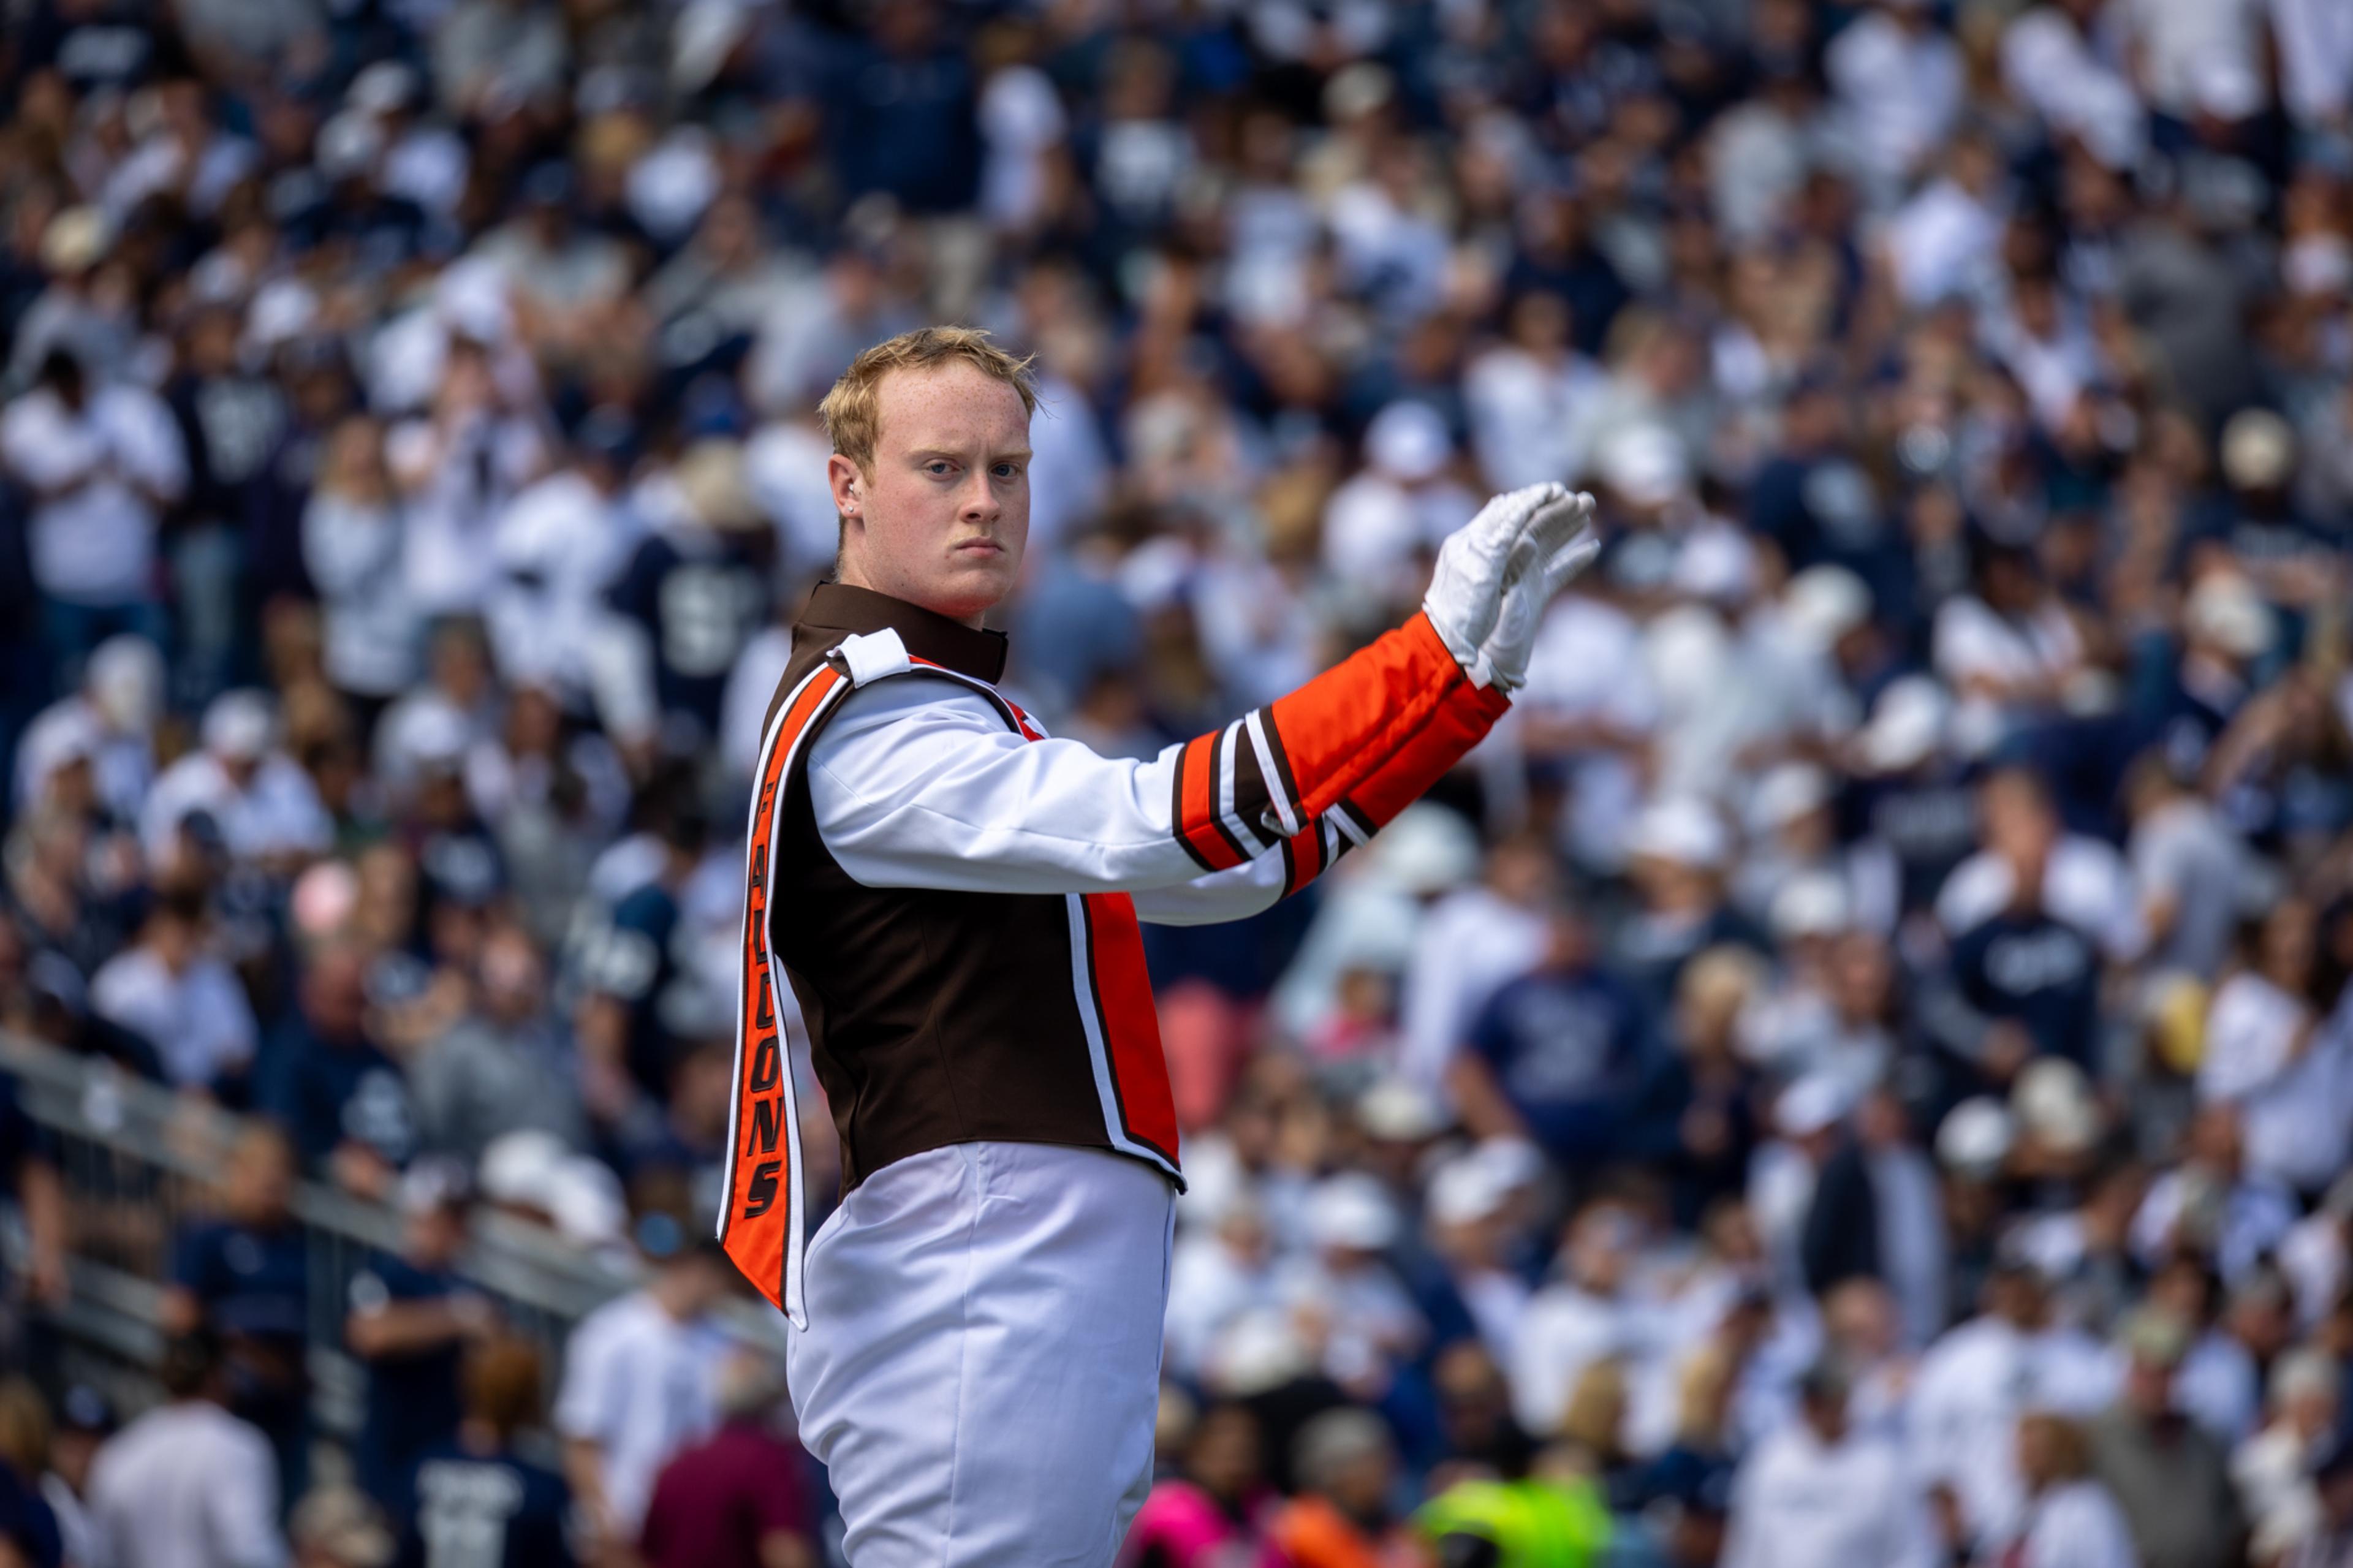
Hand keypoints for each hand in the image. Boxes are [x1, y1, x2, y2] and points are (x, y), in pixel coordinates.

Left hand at [1423, 482, 1570, 683]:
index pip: (1516, 518)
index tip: (1558, 491)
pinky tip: (1593, 548)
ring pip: (1550, 544)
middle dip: (1560, 510)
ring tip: (1590, 509)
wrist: (1464, 652)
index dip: (1537, 503)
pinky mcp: (1533, 597)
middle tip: (1585, 498)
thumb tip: (1527, 539)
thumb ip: (1508, 564)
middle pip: (1537, 527)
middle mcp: (1506, 559)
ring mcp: (1521, 577)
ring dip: (1570, 527)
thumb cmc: (1466, 619)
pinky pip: (1557, 573)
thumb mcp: (1485, 586)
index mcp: (1488, 550)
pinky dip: (1575, 560)